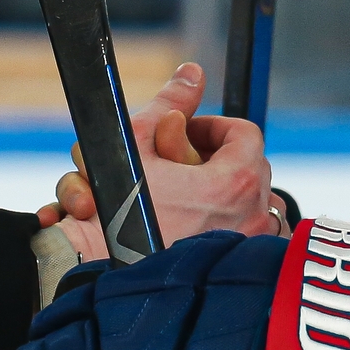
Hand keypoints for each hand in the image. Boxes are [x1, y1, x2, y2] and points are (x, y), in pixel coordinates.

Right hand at [36, 64, 278, 259]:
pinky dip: (226, 229)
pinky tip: (189, 229)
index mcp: (234, 181)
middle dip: (213, 160)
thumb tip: (192, 73)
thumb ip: (169, 104)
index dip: (211, 126)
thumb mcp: (134, 146)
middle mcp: (253, 216)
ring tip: (182, 198)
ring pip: (251, 206)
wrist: (96, 275)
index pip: (243, 134)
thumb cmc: (114, 213)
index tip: (183, 132)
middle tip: (175, 165)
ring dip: (222, 195)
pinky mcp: (237, 272)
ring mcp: (248, 248)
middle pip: (247, 169)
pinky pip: (247, 241)